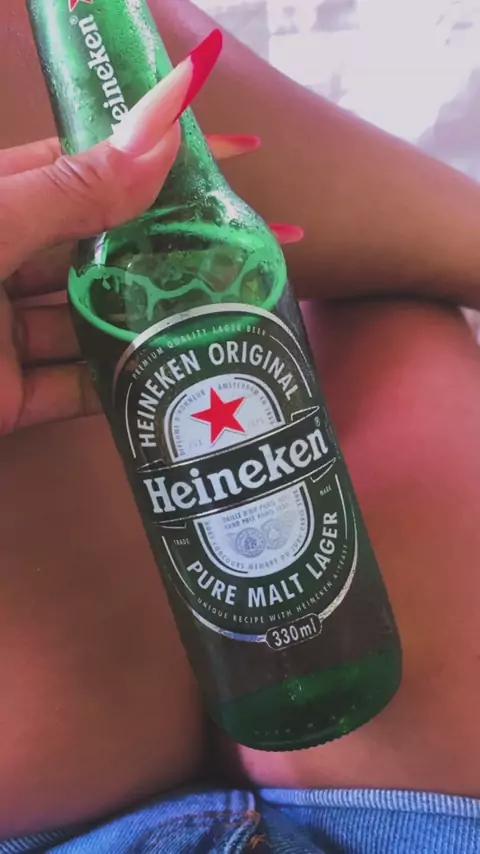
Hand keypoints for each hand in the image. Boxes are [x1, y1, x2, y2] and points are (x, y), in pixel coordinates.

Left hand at [0, 132, 301, 437]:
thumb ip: (71, 191)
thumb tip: (161, 141)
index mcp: (3, 204)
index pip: (93, 167)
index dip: (160, 158)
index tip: (235, 155)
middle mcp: (11, 264)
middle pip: (110, 248)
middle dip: (176, 246)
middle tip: (251, 244)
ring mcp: (13, 334)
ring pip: (101, 322)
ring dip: (160, 319)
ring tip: (231, 310)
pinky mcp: (13, 398)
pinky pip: (80, 391)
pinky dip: (126, 385)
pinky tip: (179, 374)